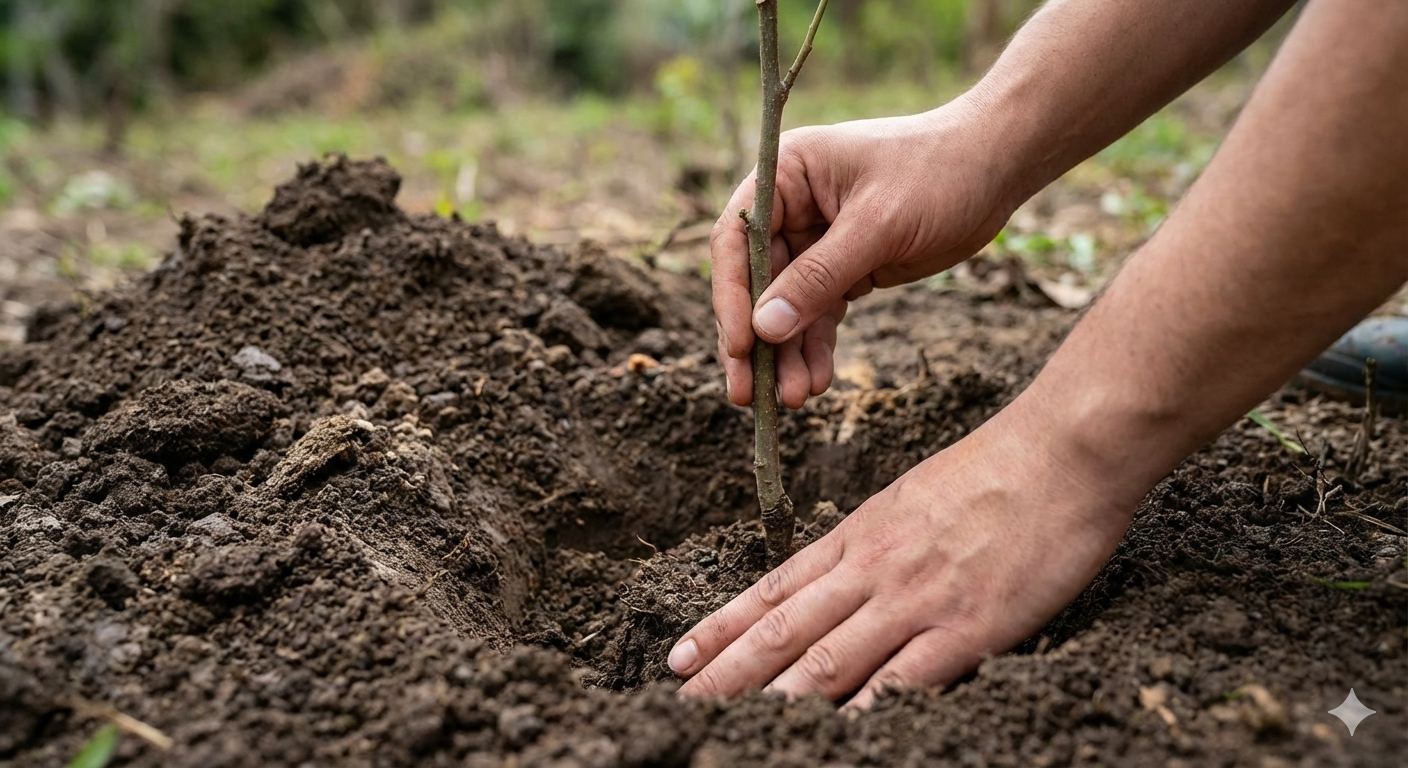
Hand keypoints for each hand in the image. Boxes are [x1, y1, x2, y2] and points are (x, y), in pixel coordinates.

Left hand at [666, 401, 1137, 706]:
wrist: (1063, 450)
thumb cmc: (995, 470)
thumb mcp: (911, 498)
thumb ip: (872, 543)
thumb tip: (838, 581)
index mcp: (858, 535)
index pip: (774, 589)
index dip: (722, 628)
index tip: (680, 659)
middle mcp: (872, 569)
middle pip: (783, 630)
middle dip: (727, 673)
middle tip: (682, 705)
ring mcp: (915, 599)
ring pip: (824, 660)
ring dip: (770, 700)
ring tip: (727, 728)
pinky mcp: (966, 628)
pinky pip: (899, 682)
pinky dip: (859, 713)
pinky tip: (827, 739)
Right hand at [712, 95, 1021, 408]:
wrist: (996, 171)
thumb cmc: (939, 173)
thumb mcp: (879, 224)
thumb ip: (820, 276)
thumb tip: (764, 329)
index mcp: (786, 174)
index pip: (737, 240)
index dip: (731, 295)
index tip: (741, 345)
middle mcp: (791, 208)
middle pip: (754, 283)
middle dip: (755, 340)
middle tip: (747, 394)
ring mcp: (816, 240)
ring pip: (786, 307)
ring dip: (787, 354)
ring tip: (794, 398)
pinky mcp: (844, 268)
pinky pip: (818, 314)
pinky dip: (816, 348)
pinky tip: (816, 381)